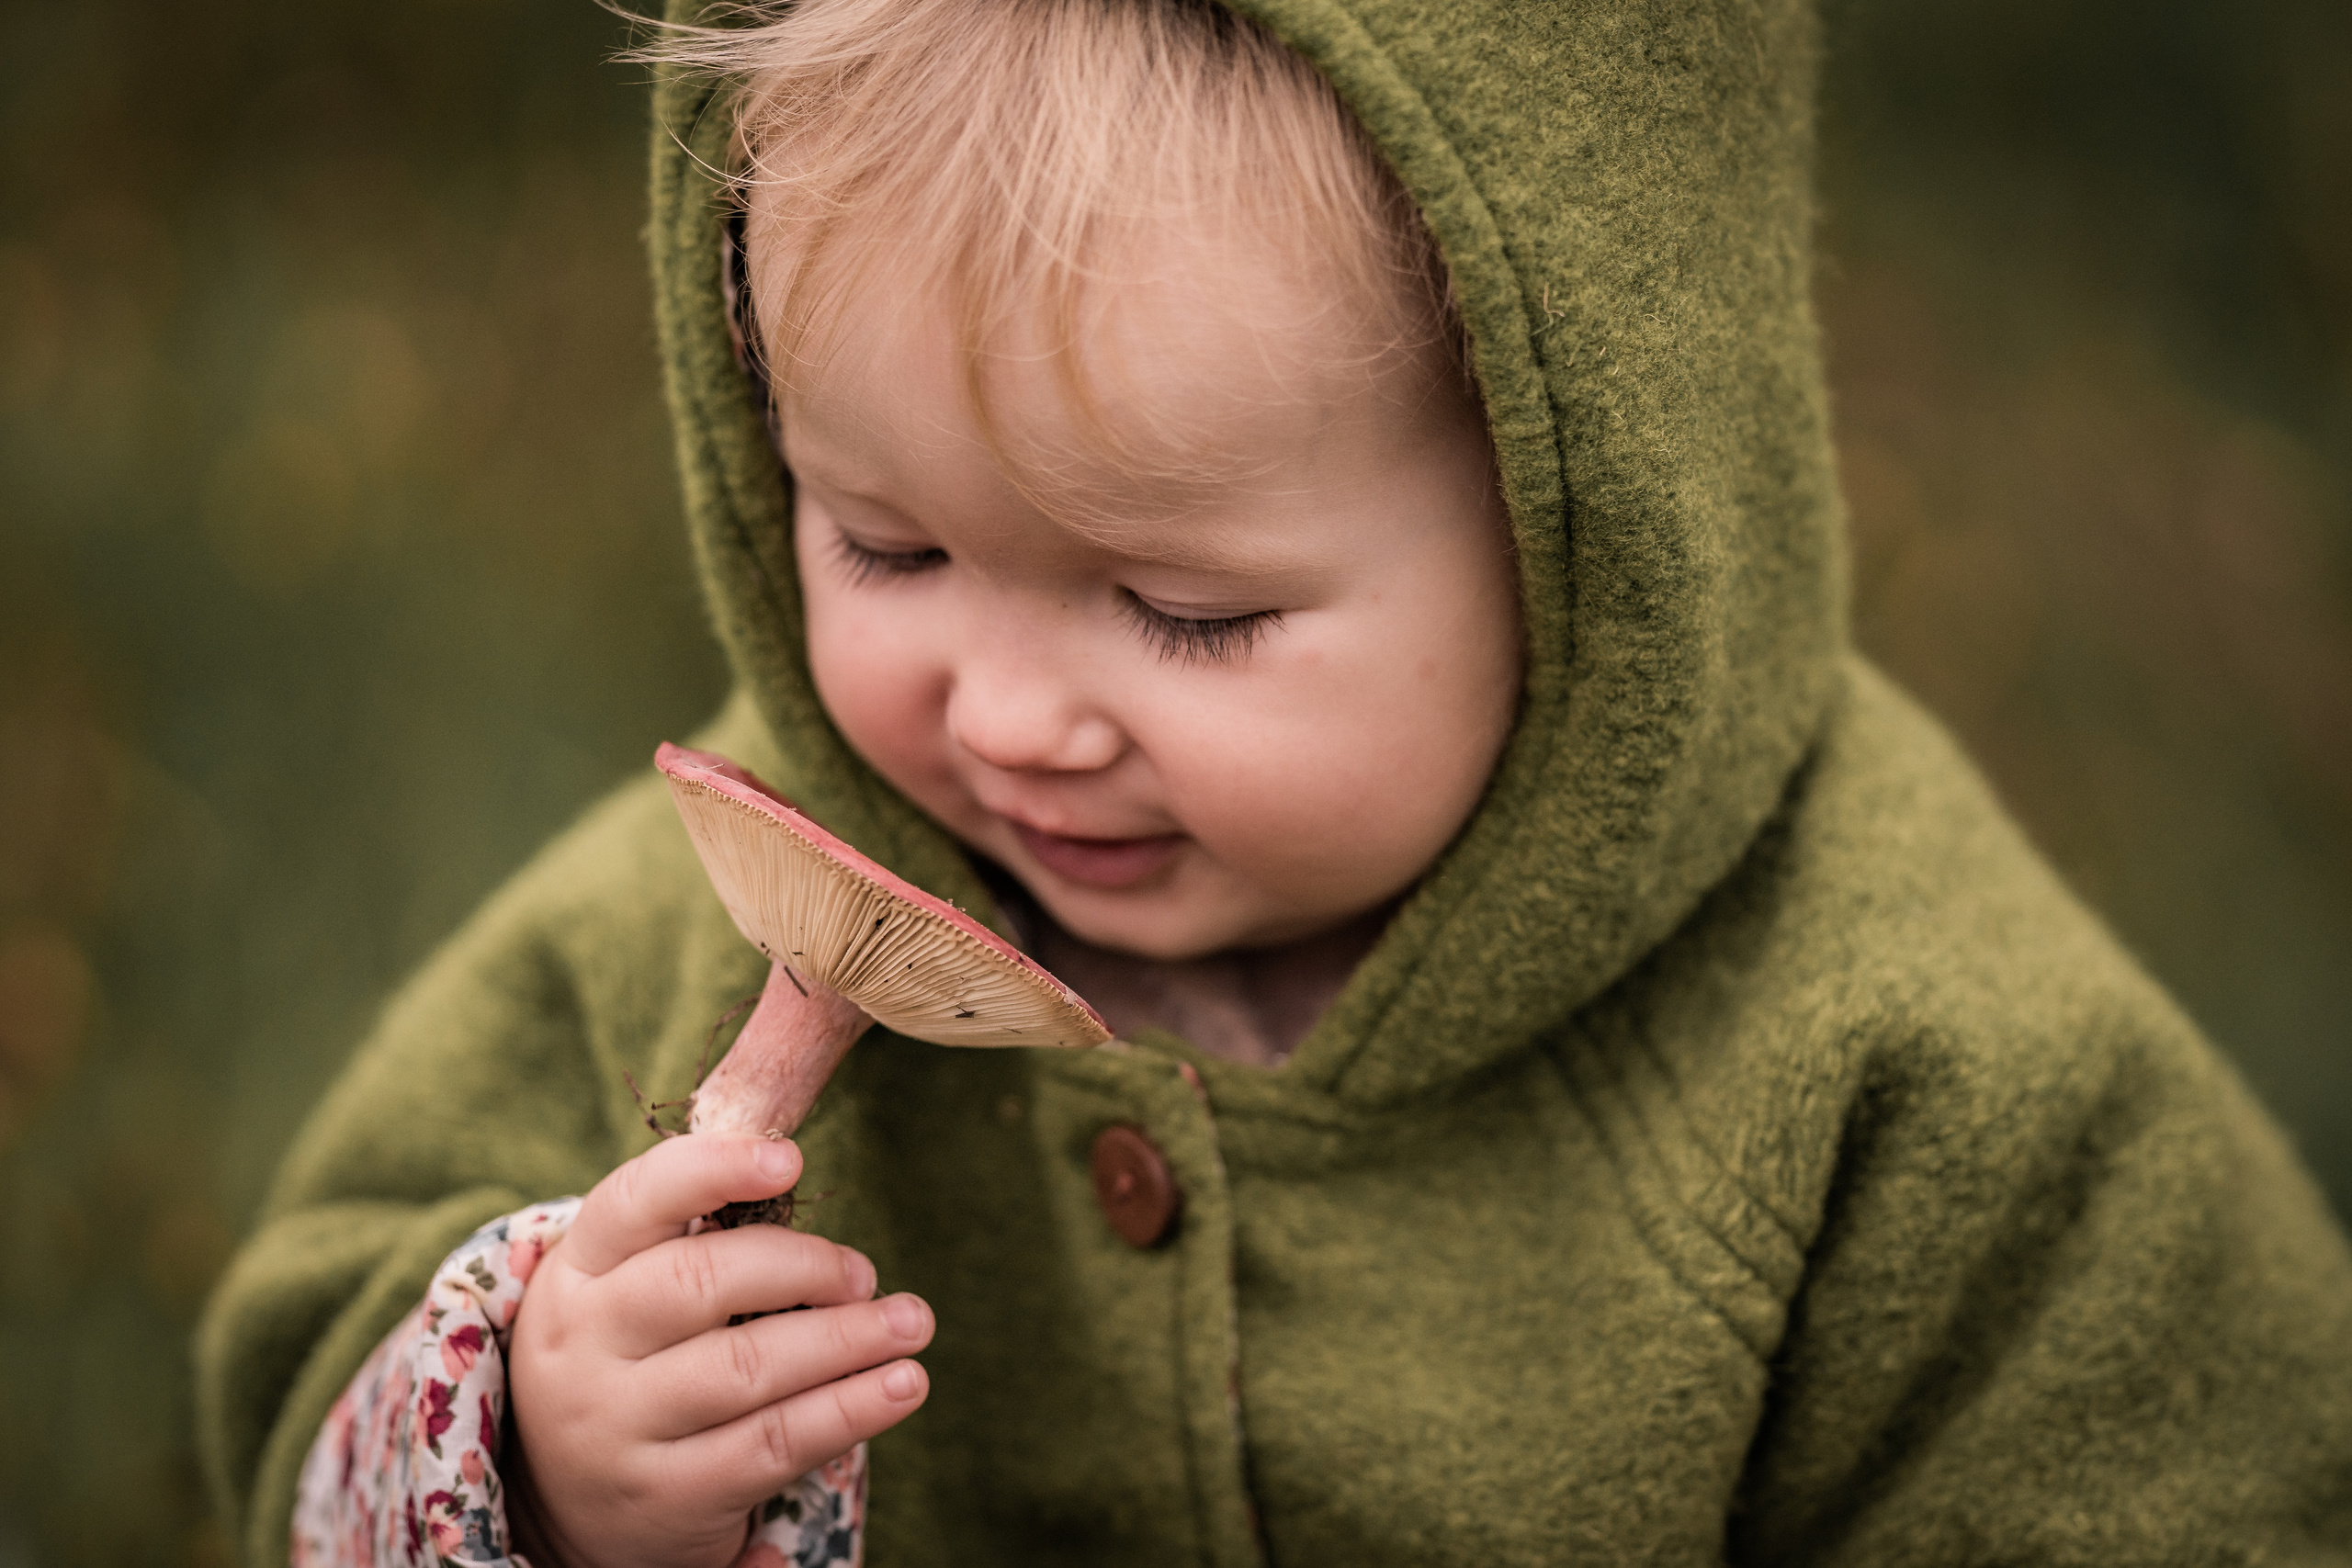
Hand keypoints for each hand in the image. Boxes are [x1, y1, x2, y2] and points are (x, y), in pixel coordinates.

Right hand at [507, 1135, 932, 1567]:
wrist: (565, 1499)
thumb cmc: (631, 1357)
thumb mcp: (628, 1289)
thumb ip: (698, 1239)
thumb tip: (803, 1193)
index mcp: (576, 1271)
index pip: (635, 1201)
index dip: (713, 1169)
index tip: (789, 1161)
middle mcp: (582, 1344)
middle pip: (700, 1282)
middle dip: (804, 1267)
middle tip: (864, 1273)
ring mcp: (618, 1424)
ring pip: (747, 1367)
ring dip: (846, 1339)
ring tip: (910, 1323)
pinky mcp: (668, 1494)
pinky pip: (773, 1443)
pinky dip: (850, 1409)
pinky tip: (903, 1386)